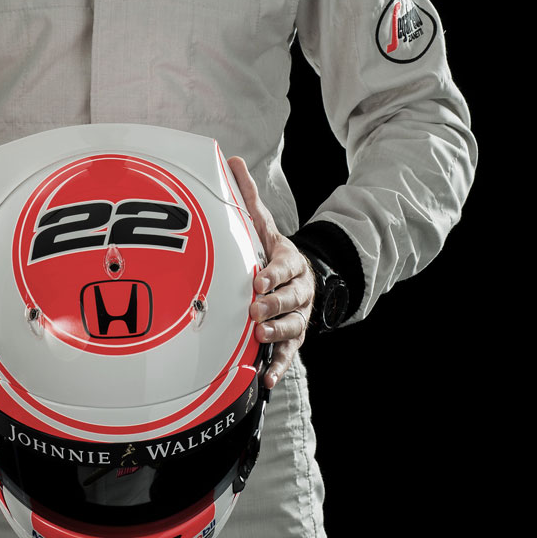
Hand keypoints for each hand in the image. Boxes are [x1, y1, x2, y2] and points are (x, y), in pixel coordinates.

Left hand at [228, 156, 315, 390]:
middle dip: (274, 303)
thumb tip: (232, 159)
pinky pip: (289, 354)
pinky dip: (279, 367)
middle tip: (256, 310)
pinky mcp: (293, 339)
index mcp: (288, 260)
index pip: (283, 266)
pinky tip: (267, 378)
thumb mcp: (264, 224)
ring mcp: (298, 315)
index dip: (272, 273)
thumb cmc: (272, 252)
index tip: (258, 279)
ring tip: (261, 337)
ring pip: (293, 326)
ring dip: (277, 332)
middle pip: (291, 297)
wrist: (305, 279)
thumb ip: (247, 197)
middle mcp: (298, 289)